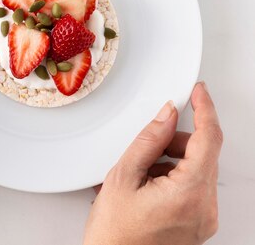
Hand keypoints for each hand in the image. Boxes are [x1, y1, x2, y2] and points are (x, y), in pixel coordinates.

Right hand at [83, 82, 221, 244]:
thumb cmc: (113, 234)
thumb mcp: (123, 177)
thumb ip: (148, 140)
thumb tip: (167, 116)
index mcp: (189, 194)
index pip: (209, 139)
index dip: (205, 110)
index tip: (199, 93)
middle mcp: (205, 209)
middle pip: (203, 155)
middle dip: (176, 142)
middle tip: (146, 150)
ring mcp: (204, 219)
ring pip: (197, 171)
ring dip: (172, 162)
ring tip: (140, 178)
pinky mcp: (198, 225)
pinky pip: (194, 189)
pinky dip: (174, 179)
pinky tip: (147, 188)